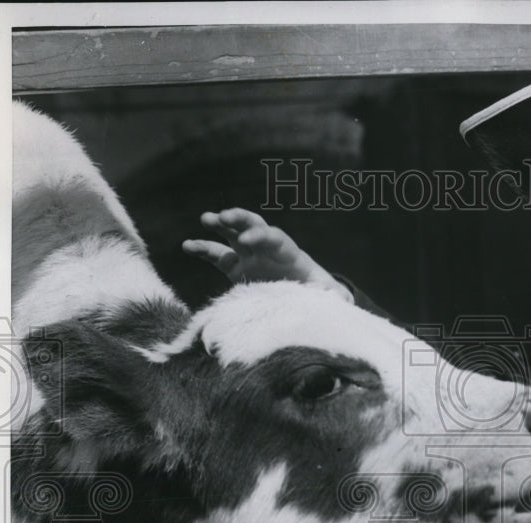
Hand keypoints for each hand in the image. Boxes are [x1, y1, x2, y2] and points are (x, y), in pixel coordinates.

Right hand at [182, 208, 353, 301]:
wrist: (302, 297)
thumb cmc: (316, 293)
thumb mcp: (327, 295)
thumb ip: (333, 294)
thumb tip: (343, 297)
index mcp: (288, 253)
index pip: (275, 238)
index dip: (262, 236)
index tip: (249, 240)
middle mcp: (267, 250)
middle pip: (254, 226)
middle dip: (241, 220)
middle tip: (224, 217)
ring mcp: (250, 256)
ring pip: (232, 234)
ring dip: (220, 225)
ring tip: (206, 219)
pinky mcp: (236, 269)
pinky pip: (217, 255)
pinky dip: (203, 248)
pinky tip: (187, 245)